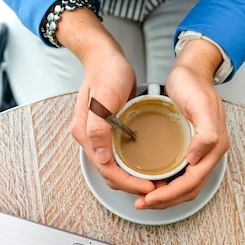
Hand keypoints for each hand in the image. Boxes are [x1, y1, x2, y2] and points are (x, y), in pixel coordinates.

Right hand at [64, 10, 155, 197]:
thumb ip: (98, 128)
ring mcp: (100, 135)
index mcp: (85, 134)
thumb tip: (101, 157)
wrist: (105, 56)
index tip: (149, 188)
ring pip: (116, 167)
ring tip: (156, 180)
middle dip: (133, 185)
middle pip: (111, 173)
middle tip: (158, 188)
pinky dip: (134, 164)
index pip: (107, 170)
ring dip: (134, 177)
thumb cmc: (105, 72)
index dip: (129, 183)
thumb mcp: (103, 98)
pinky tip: (149, 163)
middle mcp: (91, 139)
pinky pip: (121, 155)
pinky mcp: (110, 130)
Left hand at [134, 39, 229, 209]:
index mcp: (215, 146)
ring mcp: (201, 151)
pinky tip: (153, 182)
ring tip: (145, 198)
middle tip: (142, 203)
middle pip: (189, 188)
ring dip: (166, 195)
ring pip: (185, 184)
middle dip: (166, 200)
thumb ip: (206, 133)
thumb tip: (197, 158)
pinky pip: (181, 172)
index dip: (171, 194)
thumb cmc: (195, 84)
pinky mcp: (191, 147)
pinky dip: (167, 183)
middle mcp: (209, 152)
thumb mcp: (201, 105)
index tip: (150, 198)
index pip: (192, 181)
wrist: (192, 70)